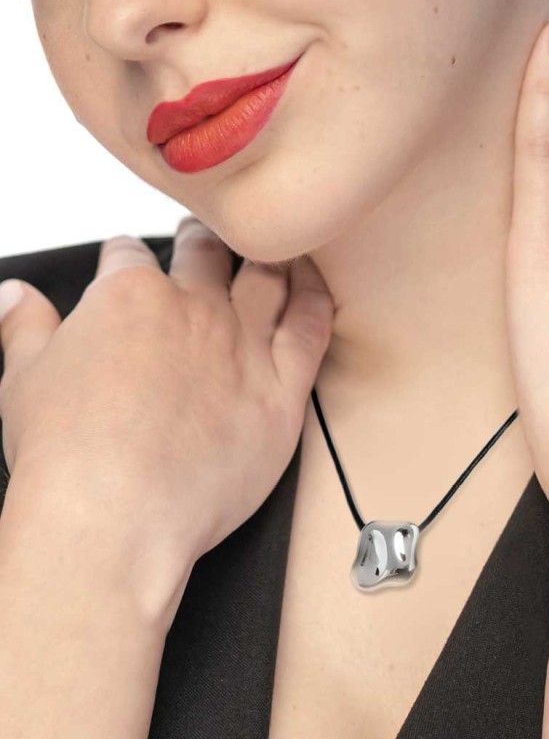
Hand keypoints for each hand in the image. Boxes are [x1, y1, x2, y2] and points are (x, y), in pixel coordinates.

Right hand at [0, 218, 333, 579]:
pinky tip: (312, 286)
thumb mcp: (23, 379)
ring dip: (267, 256)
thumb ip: (25, 327)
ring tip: (269, 250)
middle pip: (204, 255)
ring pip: (265, 279)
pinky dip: (314, 296)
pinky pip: (311, 328)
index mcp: (129, 297)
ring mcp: (242, 346)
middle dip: (200, 239)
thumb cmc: (66, 456)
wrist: (113, 515)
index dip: (125, 253)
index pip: (128, 255)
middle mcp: (193, 309)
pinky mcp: (281, 389)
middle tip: (201, 237)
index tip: (126, 257)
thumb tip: (15, 294)